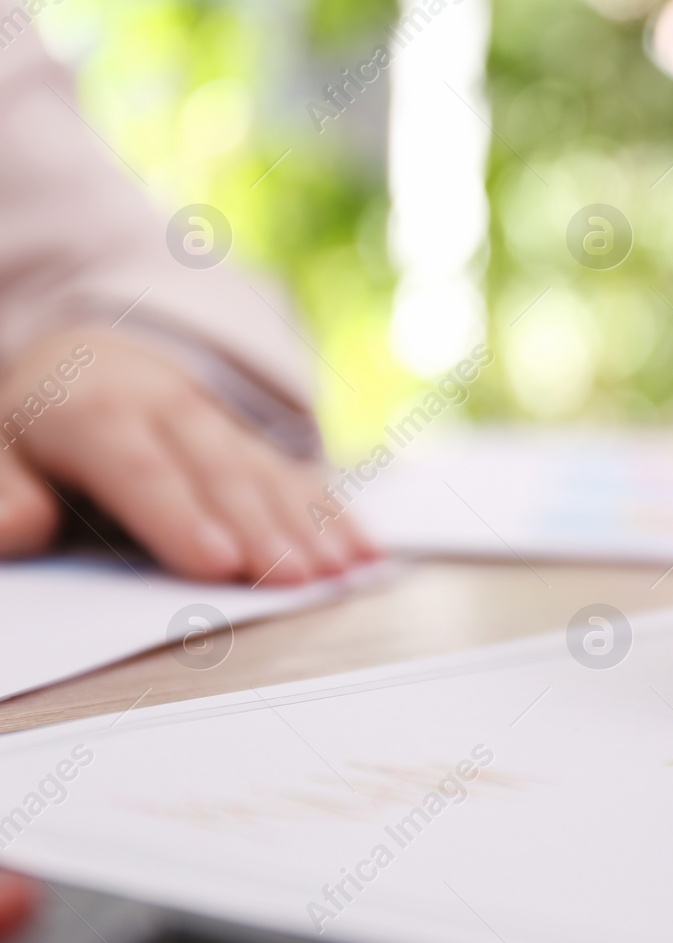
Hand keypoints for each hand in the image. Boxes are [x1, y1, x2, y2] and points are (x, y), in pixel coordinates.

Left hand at [0, 326, 376, 582]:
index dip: (179, 517)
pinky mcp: (260, 447)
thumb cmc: (47, 427)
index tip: (215, 562)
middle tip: (294, 579)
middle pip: (219, 474)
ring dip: (308, 525)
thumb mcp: (1, 449)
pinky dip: (337, 515)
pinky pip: (302, 478)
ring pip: (267, 475)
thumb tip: (14, 530)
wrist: (101, 362)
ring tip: (338, 570)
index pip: (142, 470)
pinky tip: (365, 550)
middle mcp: (172, 412)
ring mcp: (224, 426)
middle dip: (260, 528)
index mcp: (98, 412)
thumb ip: (5, 492)